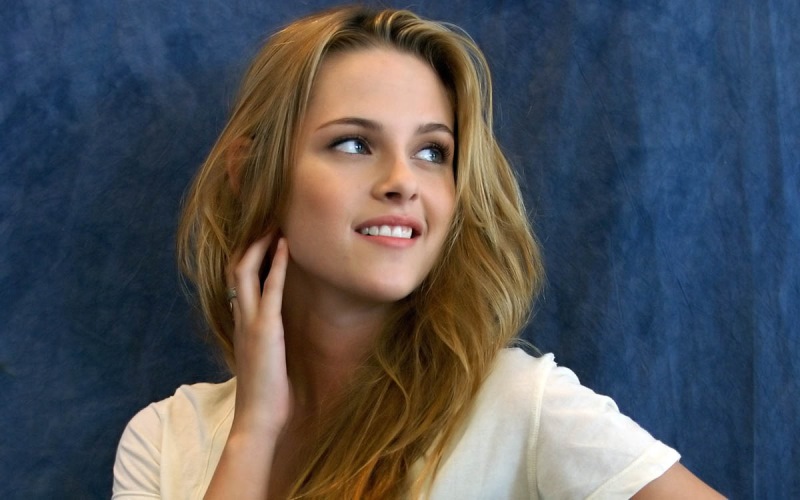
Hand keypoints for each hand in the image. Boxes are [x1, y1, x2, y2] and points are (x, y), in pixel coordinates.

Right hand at [228, 233, 291, 436]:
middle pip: (235, 268)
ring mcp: (250, 322)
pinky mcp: (266, 329)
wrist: (257, 419)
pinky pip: (270, 289)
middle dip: (248, 242)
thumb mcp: (262, 358)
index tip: (258, 236)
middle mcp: (239, 317)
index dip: (244, 255)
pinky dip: (278, 264)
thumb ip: (262, 340)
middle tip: (264, 220)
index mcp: (239, 323)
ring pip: (245, 271)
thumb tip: (271, 330)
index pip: (235, 281)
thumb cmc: (264, 394)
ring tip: (273, 224)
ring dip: (259, 245)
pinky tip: (285, 246)